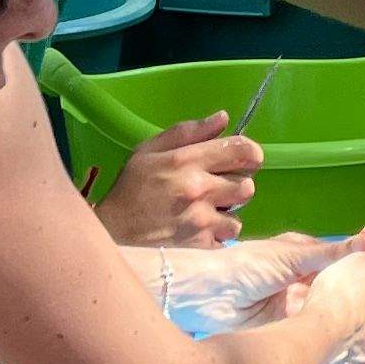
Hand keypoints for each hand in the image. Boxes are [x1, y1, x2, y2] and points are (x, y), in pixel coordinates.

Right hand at [99, 114, 261, 248]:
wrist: (113, 229)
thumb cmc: (132, 185)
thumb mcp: (151, 149)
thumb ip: (189, 131)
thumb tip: (224, 118)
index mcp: (187, 161)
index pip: (241, 150)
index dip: (251, 153)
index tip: (246, 158)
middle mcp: (199, 190)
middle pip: (247, 185)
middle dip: (237, 185)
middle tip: (220, 187)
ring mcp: (200, 220)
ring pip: (239, 215)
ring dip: (229, 213)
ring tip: (210, 210)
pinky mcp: (198, 245)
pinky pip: (227, 238)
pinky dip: (218, 235)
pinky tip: (202, 229)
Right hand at [303, 236, 364, 350]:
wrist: (320, 341)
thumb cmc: (342, 294)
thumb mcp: (363, 261)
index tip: (349, 276)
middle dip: (358, 304)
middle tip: (332, 297)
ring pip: (362, 334)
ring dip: (348, 326)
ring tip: (322, 320)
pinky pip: (349, 353)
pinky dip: (339, 345)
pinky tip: (322, 340)